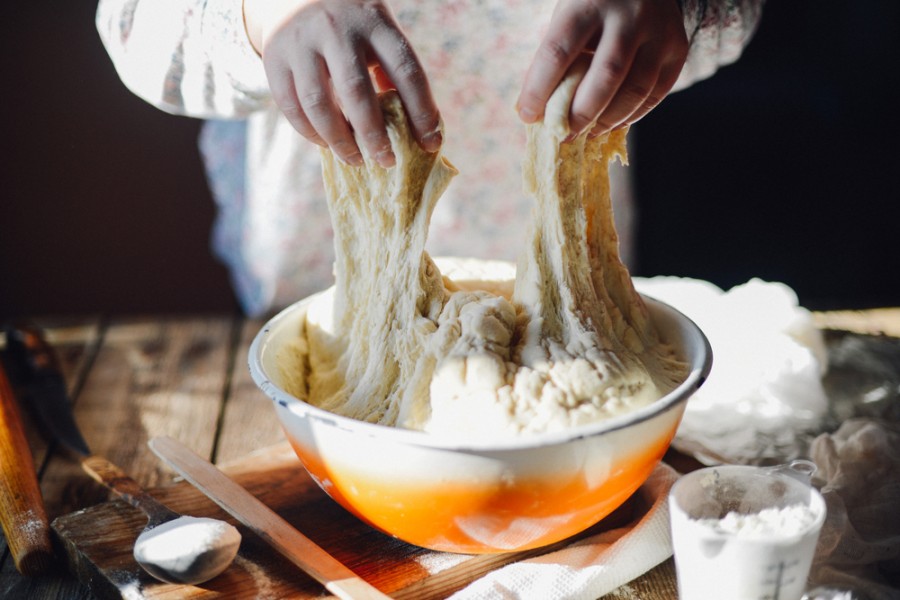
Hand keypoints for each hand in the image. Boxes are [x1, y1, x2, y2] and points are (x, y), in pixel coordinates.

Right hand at [243, 0, 441, 166]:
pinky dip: (310, 133)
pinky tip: (326, 144)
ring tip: (355, 160)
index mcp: (375, 22)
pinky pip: (292, 107)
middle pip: (358, 92)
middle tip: (387, 162)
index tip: (430, 143)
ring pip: (319, 104)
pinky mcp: (275, 58)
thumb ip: (393, 70)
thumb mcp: (378, 31)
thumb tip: (417, 129)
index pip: (406, 71)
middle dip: (375, 136)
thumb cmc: (351, 24)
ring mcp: (302, 42)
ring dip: (339, 141)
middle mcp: (337, 29)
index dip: (422, 112)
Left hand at [516, 0, 687, 136]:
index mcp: (588, 3)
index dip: (539, 89)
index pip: (558, 52)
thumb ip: (557, 58)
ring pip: (636, 89)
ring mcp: (659, 30)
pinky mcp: (678, 47)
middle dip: (581, 113)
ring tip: (589, 133)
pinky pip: (656, 93)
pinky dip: (632, 114)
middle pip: (605, 75)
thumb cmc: (594, 7)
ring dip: (609, 120)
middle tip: (564, 134)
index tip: (528, 115)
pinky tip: (613, 123)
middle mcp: (628, 14)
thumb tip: (537, 111)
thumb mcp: (569, 17)